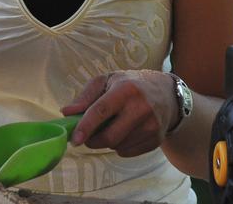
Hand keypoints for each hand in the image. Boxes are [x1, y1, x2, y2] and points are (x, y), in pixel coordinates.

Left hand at [60, 69, 178, 157]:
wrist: (165, 93)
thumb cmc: (129, 84)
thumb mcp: (106, 81)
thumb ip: (85, 96)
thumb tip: (66, 113)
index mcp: (125, 89)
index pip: (101, 111)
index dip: (85, 127)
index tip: (74, 140)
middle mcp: (141, 107)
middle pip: (109, 136)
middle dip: (93, 140)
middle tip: (87, 135)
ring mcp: (151, 125)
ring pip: (118, 146)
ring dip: (106, 142)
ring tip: (110, 127)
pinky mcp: (157, 139)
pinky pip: (128, 152)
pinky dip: (119, 146)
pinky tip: (123, 132)